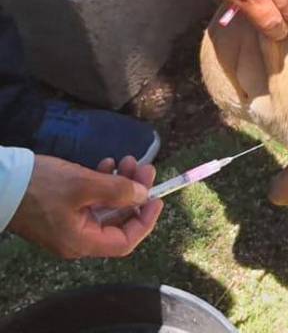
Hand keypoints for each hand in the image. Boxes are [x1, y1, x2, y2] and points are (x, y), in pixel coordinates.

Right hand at [8, 155, 162, 258]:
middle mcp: (76, 239)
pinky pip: (91, 201)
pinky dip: (103, 183)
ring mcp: (68, 225)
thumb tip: (143, 196)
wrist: (1, 182)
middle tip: (145, 168)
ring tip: (127, 160)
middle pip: (117, 221)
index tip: (157, 198)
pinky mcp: (62, 211)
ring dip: (120, 184)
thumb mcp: (84, 185)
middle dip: (135, 194)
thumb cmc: (41, 186)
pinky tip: (107, 164)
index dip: (145, 221)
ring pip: (106, 207)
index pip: (125, 242)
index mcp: (81, 242)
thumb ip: (117, 191)